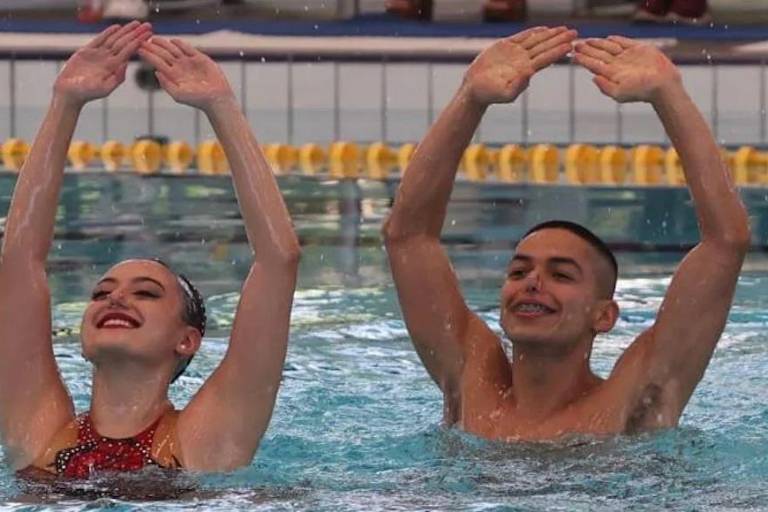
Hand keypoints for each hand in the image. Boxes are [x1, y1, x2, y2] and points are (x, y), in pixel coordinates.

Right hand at [54, 22, 151, 105]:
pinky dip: (108, 33)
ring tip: (136, 23)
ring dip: (125, 31)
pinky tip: (117, 27)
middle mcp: (108, 60)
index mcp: (114, 68)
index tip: (148, 35)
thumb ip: (117, 78)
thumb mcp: (104, 89)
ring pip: (114, 39)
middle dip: (135, 34)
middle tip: (147, 25)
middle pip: (124, 43)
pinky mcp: (87, 51)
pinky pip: (100, 40)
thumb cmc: (87, 93)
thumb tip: (126, 64)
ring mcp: (98, 55)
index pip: (129, 52)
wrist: (69, 92)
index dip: (138, 42)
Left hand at [139, 37, 234, 110]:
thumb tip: (156, 72)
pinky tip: (173, 41)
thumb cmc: (197, 100)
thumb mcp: (178, 95)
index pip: (157, 62)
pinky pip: (188, 48)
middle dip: (153, 47)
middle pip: (163, 54)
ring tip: (154, 38)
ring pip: (173, 49)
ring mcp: (189, 62)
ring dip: (164, 43)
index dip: (148, 55)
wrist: (216, 98)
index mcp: (172, 75)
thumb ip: (166, 84)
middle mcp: (179, 67)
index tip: (138, 49)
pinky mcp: (200, 58)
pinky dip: (181, 44)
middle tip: (142, 40)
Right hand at [462, 26, 576, 106]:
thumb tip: (529, 75)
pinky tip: (544, 29)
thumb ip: (518, 86)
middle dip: (560, 39)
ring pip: (536, 41)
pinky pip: (522, 37)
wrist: (475, 88)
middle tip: (575, 33)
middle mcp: (523, 61)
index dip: (558, 51)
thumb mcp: (504, 94)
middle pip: (545, 48)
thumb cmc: (489, 94)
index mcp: (525, 71)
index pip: (545, 59)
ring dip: (551, 35)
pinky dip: (533, 32)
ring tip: (564, 29)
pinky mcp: (505, 46)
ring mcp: (515, 53)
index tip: (570, 45)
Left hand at [573, 36, 681, 102]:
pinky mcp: (638, 49)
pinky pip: (624, 42)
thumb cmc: (641, 91)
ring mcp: (627, 56)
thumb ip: (605, 87)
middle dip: (587, 50)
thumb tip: (593, 77)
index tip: (574, 55)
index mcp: (611, 75)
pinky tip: (607, 38)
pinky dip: (616, 40)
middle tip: (576, 44)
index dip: (583, 60)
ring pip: (608, 48)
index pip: (594, 65)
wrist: (662, 83)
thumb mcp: (619, 94)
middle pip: (598, 55)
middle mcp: (617, 65)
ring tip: (587, 40)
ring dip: (597, 44)